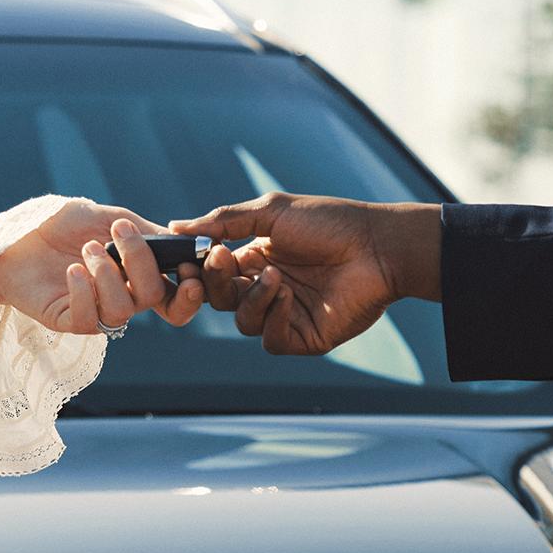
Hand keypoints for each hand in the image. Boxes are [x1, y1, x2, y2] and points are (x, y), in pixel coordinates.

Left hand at [0, 203, 205, 332]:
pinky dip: (84, 291)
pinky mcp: (68, 321)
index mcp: (136, 274)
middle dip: (141, 263)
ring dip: (108, 274)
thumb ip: (144, 231)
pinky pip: (89, 319)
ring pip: (123, 310)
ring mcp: (95, 311)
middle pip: (154, 297)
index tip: (187, 269)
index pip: (176, 296)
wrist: (12, 238)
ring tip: (86, 249)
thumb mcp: (105, 217)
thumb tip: (183, 241)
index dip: (191, 292)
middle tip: (120, 232)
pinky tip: (72, 269)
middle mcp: (121, 296)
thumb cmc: (59, 225)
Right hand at [170, 193, 438, 354]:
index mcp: (256, 257)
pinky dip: (272, 318)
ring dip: (252, 298)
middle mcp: (267, 286)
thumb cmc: (329, 222)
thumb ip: (223, 221)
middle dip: (214, 282)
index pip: (214, 271)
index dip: (200, 268)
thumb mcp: (271, 213)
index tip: (191, 258)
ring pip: (243, 321)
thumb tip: (175, 226)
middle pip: (221, 298)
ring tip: (275, 276)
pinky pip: (270, 339)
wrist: (377, 247)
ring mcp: (286, 313)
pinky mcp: (304, 336)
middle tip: (219, 262)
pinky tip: (288, 295)